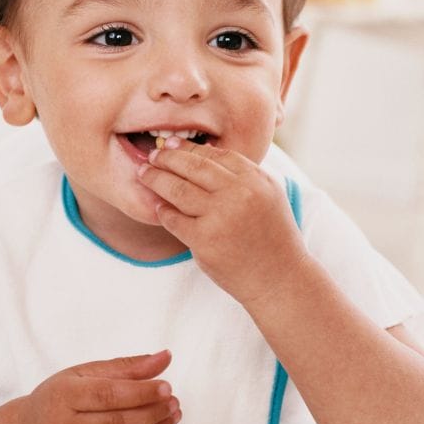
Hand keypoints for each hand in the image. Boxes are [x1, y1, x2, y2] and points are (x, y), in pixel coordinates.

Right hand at [20, 350, 179, 423]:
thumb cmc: (62, 396)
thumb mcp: (85, 373)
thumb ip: (126, 366)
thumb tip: (164, 358)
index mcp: (64, 396)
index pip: (107, 395)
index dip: (140, 391)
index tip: (166, 386)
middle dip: (152, 413)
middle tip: (174, 402)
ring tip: (172, 416)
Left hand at [137, 138, 307, 307]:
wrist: (278, 278)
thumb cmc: (273, 237)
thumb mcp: (269, 195)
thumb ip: (242, 174)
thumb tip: (203, 152)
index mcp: (256, 179)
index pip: (215, 154)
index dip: (189, 148)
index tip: (171, 144)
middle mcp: (239, 193)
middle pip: (193, 167)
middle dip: (167, 158)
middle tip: (152, 155)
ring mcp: (220, 216)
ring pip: (177, 189)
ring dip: (156, 179)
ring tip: (145, 174)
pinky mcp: (204, 240)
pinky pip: (173, 219)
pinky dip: (162, 211)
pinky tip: (158, 206)